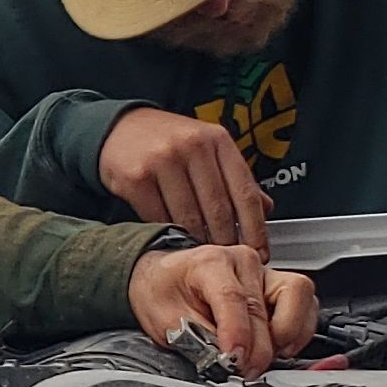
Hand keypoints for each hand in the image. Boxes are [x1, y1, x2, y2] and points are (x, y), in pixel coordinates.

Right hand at [100, 104, 268, 253]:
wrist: (121, 128)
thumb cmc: (169, 141)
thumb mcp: (208, 149)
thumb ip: (233, 178)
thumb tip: (265, 208)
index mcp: (218, 140)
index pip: (245, 192)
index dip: (256, 228)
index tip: (259, 252)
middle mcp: (193, 147)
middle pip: (219, 209)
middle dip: (226, 241)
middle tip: (228, 258)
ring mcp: (163, 160)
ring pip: (190, 218)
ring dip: (198, 242)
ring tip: (203, 252)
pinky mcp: (137, 177)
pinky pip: (160, 218)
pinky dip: (170, 233)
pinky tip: (175, 238)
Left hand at [126, 241, 317, 378]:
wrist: (165, 277)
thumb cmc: (163, 291)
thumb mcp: (164, 319)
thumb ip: (196, 339)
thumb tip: (223, 361)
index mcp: (209, 263)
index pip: (232, 298)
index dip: (236, 334)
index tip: (234, 361)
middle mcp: (243, 262)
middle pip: (263, 309)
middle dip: (257, 350)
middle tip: (242, 372)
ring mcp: (265, 272)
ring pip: (298, 298)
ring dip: (287, 335)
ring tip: (262, 356)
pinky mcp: (279, 286)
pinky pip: (306, 305)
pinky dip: (299, 330)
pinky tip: (279, 346)